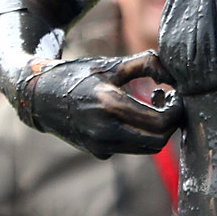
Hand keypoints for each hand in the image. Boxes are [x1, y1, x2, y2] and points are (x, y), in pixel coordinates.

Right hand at [17, 51, 183, 157]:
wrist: (39, 96)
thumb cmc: (79, 75)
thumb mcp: (113, 64)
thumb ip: (148, 63)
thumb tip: (175, 76)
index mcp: (110, 106)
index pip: (162, 122)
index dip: (177, 109)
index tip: (175, 93)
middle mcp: (104, 131)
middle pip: (159, 141)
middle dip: (171, 122)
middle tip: (169, 100)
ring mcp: (100, 146)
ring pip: (147, 148)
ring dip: (157, 129)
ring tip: (153, 103)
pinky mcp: (98, 152)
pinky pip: (131, 147)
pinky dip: (141, 134)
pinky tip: (135, 113)